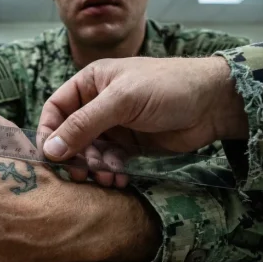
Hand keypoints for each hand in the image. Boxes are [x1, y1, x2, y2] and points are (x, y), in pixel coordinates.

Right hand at [38, 56, 248, 161]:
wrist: (212, 103)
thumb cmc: (167, 87)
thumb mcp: (121, 101)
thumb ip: (84, 125)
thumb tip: (51, 150)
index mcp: (91, 83)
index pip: (56, 108)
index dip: (49, 132)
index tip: (50, 156)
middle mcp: (98, 104)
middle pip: (71, 135)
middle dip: (74, 156)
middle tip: (80, 175)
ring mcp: (115, 126)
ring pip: (90, 152)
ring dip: (94, 168)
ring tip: (108, 178)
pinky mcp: (131, 145)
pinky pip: (110, 162)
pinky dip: (110, 172)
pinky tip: (120, 178)